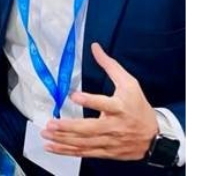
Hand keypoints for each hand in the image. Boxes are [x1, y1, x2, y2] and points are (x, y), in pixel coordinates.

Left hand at [40, 43, 159, 160]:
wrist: (154, 137)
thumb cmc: (139, 107)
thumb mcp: (129, 83)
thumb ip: (110, 66)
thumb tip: (95, 47)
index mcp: (120, 108)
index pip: (104, 104)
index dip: (90, 100)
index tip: (74, 95)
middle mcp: (114, 126)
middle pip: (90, 128)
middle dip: (69, 127)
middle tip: (51, 123)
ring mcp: (109, 141)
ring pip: (84, 143)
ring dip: (63, 139)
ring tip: (46, 133)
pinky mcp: (105, 152)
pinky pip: (84, 152)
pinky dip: (67, 151)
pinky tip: (52, 147)